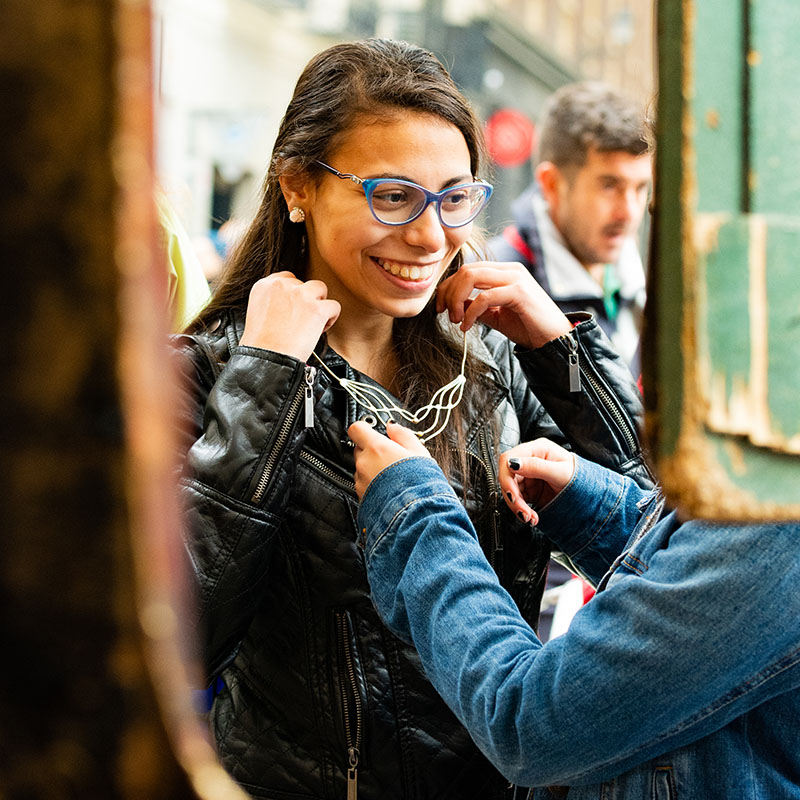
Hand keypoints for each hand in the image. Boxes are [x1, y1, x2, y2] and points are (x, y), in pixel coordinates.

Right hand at [239, 271, 340, 360]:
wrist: (268, 359)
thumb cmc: (262, 345)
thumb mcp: (257, 313)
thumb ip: (273, 301)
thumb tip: (289, 303)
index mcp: (265, 286)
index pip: (287, 278)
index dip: (294, 294)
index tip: (294, 309)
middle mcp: (282, 285)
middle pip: (304, 284)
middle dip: (306, 300)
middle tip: (302, 320)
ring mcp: (301, 295)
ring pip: (321, 288)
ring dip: (320, 304)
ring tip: (313, 322)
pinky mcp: (317, 308)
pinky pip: (334, 306)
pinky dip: (331, 318)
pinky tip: (319, 330)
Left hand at [349, 421, 430, 499]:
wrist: (415, 512)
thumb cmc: (419, 482)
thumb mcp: (418, 452)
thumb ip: (403, 435)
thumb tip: (393, 427)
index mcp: (376, 448)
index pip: (356, 429)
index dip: (364, 428)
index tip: (372, 432)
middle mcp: (364, 463)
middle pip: (359, 449)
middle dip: (372, 450)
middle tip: (390, 457)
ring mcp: (360, 480)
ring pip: (362, 468)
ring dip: (372, 469)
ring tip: (392, 477)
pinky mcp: (361, 496)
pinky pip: (363, 484)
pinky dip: (372, 484)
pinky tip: (388, 488)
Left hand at [435, 261, 571, 348]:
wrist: (555, 340)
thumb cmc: (528, 327)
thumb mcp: (496, 315)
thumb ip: (478, 307)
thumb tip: (456, 306)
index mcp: (505, 272)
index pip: (468, 270)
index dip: (448, 288)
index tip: (440, 308)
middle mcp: (510, 270)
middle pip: (466, 270)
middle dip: (449, 293)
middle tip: (445, 315)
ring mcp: (515, 278)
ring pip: (472, 277)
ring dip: (457, 300)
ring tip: (457, 320)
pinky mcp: (519, 292)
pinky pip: (484, 297)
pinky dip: (470, 312)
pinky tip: (467, 326)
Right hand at [499, 438, 574, 524]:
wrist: (589, 493)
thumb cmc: (579, 477)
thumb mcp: (560, 471)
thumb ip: (536, 466)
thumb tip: (512, 463)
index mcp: (536, 449)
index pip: (508, 459)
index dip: (506, 477)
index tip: (513, 494)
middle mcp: (529, 460)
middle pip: (507, 476)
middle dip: (513, 497)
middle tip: (523, 511)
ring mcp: (528, 475)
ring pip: (510, 490)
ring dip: (517, 506)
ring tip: (531, 517)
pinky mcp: (529, 489)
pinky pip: (517, 499)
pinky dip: (522, 510)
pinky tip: (531, 516)